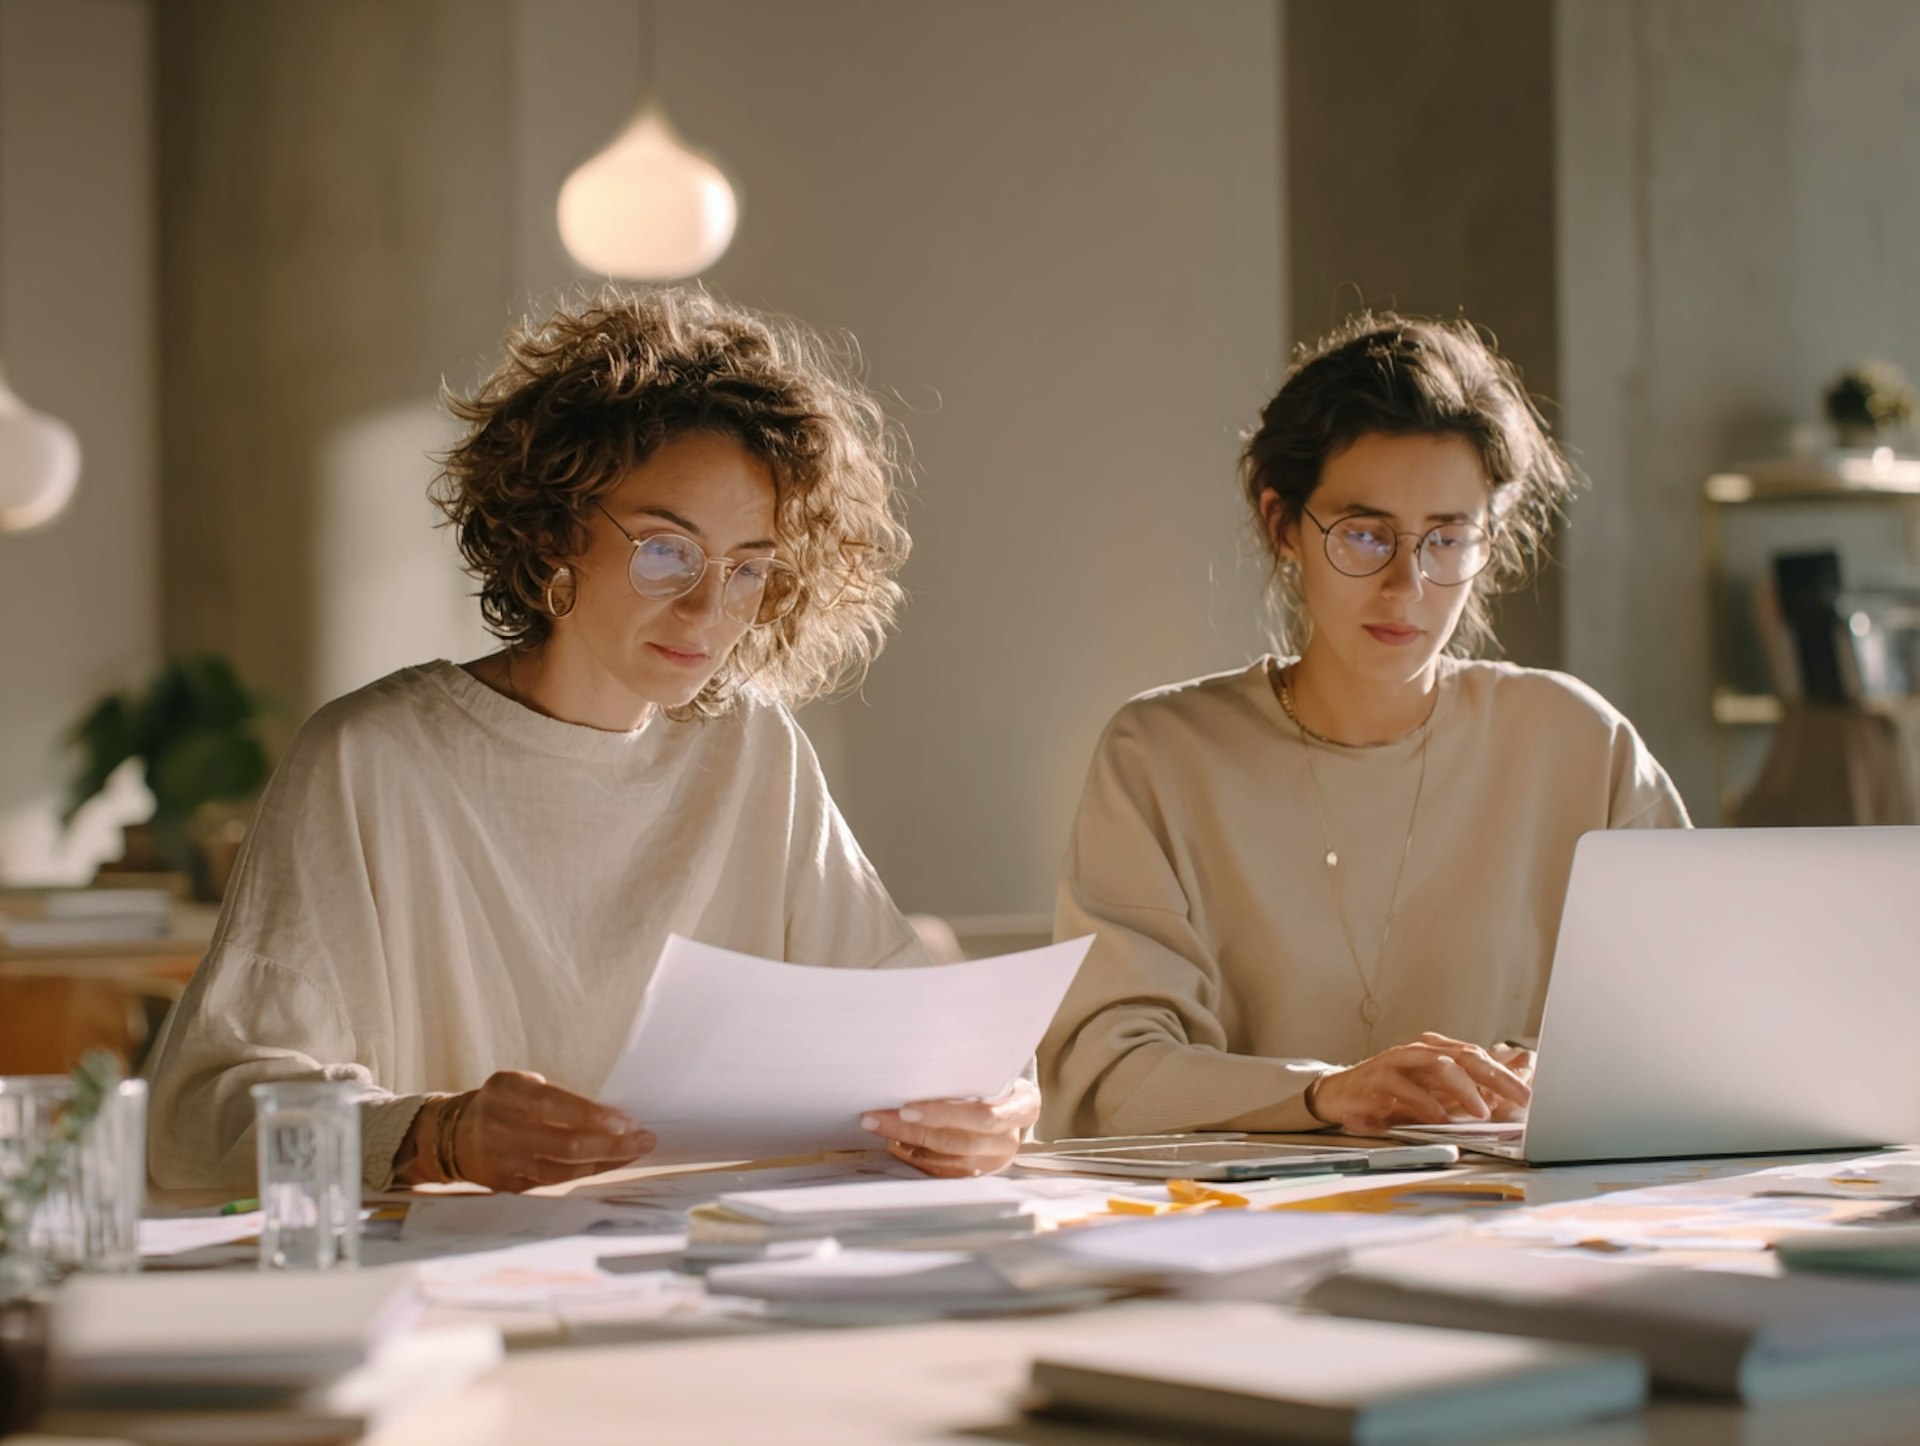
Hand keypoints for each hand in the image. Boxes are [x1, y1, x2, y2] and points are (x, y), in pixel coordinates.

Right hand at [395, 1070, 654, 1191]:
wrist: (450, 1136)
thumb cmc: (498, 1103)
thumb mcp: (515, 1082)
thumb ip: (551, 1094)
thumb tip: (604, 1111)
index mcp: (506, 1094)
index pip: (555, 1104)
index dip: (592, 1115)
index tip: (626, 1120)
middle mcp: (502, 1129)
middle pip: (566, 1142)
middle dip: (611, 1143)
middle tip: (645, 1138)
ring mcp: (505, 1162)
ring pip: (564, 1168)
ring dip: (606, 1161)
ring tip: (637, 1151)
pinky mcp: (509, 1185)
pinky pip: (555, 1182)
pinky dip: (586, 1172)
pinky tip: (610, 1164)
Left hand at [857, 1078, 1039, 1177]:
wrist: (1010, 1103)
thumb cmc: (993, 1079)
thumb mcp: (992, 1070)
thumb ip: (968, 1072)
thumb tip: (916, 1067)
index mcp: (1024, 1106)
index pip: (983, 1116)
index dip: (944, 1114)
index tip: (907, 1107)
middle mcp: (1010, 1139)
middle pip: (959, 1141)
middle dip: (913, 1130)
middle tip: (877, 1118)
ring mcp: (994, 1161)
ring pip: (946, 1160)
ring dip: (907, 1145)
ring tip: (878, 1127)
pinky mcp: (977, 1174)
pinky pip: (942, 1172)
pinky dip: (915, 1159)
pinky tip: (893, 1143)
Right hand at [1306, 1032, 1530, 1132]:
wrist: (1340, 1095)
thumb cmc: (1390, 1096)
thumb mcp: (1432, 1096)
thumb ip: (1465, 1094)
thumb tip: (1506, 1096)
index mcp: (1437, 1054)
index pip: (1479, 1059)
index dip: (1507, 1076)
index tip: (1531, 1097)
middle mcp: (1421, 1052)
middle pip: (1466, 1057)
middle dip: (1496, 1078)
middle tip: (1521, 1098)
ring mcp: (1399, 1062)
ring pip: (1438, 1065)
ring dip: (1463, 1089)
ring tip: (1481, 1111)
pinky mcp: (1377, 1077)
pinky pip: (1404, 1086)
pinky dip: (1423, 1102)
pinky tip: (1438, 1116)